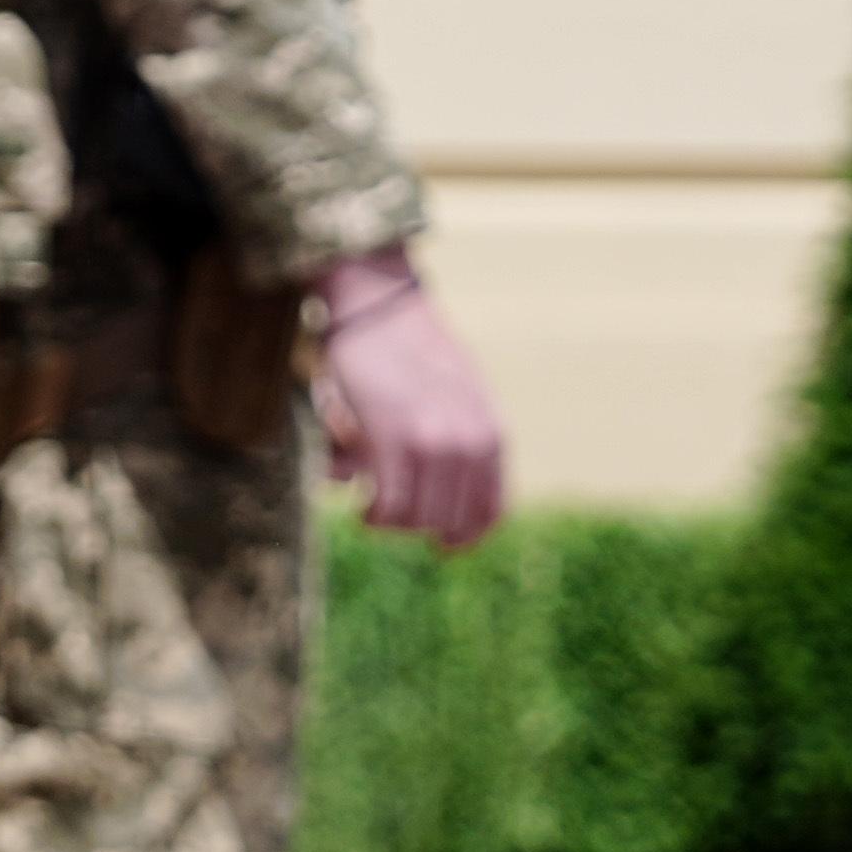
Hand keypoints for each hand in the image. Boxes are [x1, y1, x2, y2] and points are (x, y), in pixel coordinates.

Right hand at [307, 254, 504, 551]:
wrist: (378, 305)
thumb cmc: (411, 346)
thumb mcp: (462, 390)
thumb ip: (467, 437)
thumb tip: (449, 492)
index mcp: (491, 431)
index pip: (491, 510)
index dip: (466, 536)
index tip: (441, 545)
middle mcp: (471, 442)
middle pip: (450, 522)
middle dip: (418, 526)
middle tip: (390, 512)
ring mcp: (434, 443)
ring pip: (417, 519)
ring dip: (391, 521)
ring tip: (371, 504)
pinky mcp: (394, 441)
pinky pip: (388, 506)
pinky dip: (372, 514)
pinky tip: (359, 503)